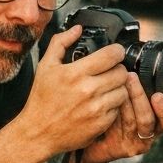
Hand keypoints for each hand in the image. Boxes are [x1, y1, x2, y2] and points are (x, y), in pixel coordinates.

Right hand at [21, 25, 131, 156]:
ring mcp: (96, 108)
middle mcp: (88, 90)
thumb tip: (77, 29)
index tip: (114, 53)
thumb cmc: (41, 100)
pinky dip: (113, 105)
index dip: (116, 51)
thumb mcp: (45, 66)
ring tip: (106, 88)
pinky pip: (118, 108)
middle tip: (110, 71)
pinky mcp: (101, 123)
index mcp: (75, 73)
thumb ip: (61, 43)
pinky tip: (101, 103)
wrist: (38, 132)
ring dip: (117, 87)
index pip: (111, 55)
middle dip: (118, 69)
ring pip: (123, 90)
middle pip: (121, 72)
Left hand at [81, 72, 162, 162]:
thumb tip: (131, 66)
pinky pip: (120, 130)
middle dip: (140, 96)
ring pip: (135, 122)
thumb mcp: (125, 104)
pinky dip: (116, 115)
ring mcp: (136, 142)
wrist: (95, 143)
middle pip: (150, 118)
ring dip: (128, 102)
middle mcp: (148, 134)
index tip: (158, 94)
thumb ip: (132, 91)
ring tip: (120, 85)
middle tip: (131, 77)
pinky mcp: (123, 148)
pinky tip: (110, 104)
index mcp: (155, 123)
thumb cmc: (112, 118)